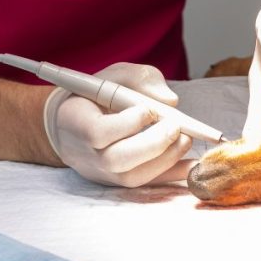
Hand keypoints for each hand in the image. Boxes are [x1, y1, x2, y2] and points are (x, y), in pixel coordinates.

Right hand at [43, 62, 193, 187]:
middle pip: (116, 160)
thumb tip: (171, 101)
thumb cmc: (94, 96)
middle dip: (152, 144)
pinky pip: (145, 185)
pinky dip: (170, 176)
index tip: (148, 110)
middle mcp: (86, 153)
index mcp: (77, 121)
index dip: (126, 124)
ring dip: (164, 160)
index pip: (98, 132)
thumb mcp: (113, 76)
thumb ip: (141, 79)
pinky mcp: (117, 182)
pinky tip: (192, 166)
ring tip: (185, 139)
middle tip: (175, 127)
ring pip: (131, 177)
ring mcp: (101, 171)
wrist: (68, 126)